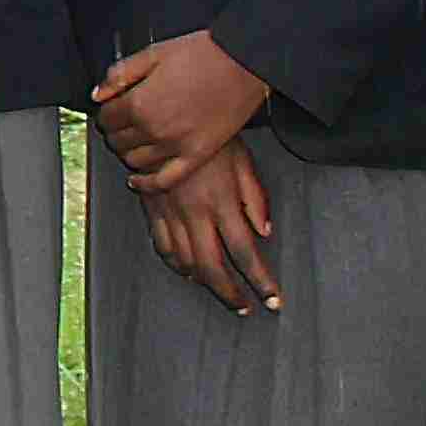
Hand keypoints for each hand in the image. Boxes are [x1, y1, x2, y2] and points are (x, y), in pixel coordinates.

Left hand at [90, 29, 269, 192]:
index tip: (110, 109)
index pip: (106, 118)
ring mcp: (176, 146)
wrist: (243, 63)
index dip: (105, 113)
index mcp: (140, 103)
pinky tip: (138, 179)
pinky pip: (164, 180)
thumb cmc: (204, 54)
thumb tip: (98, 94)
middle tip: (121, 124)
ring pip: (134, 161)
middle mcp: (154, 129)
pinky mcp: (197, 156)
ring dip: (128, 152)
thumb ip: (121, 74)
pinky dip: (147, 183)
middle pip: (118, 141)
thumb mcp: (154, 54)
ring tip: (132, 142)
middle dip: (115, 131)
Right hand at [140, 142, 277, 315]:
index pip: (245, 252)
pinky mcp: (153, 208)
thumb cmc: (210, 136)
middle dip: (230, 293)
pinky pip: (163, 246)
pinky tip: (187, 271)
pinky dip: (176, 264)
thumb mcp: (243, 160)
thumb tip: (265, 231)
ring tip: (221, 292)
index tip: (272, 299)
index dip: (260, 280)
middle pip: (213, 266)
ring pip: (187, 262)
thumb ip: (255, 197)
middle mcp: (196, 212)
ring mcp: (172, 213)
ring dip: (204, 283)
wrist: (166, 119)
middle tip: (243, 306)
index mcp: (222, 202)